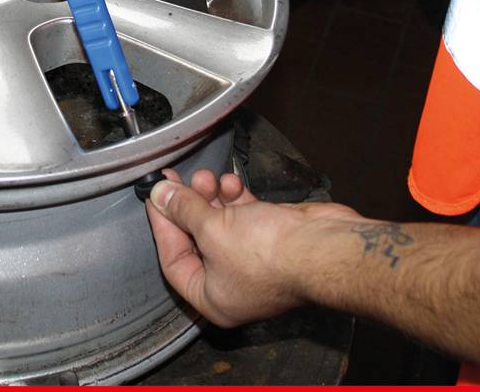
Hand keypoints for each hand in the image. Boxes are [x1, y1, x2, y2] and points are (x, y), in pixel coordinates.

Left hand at [146, 168, 359, 326]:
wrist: (324, 246)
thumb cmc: (271, 256)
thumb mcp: (211, 229)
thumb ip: (182, 209)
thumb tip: (160, 196)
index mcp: (212, 299)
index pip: (172, 260)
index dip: (162, 225)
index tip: (155, 196)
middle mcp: (231, 285)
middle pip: (196, 240)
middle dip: (188, 206)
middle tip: (178, 180)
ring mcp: (253, 263)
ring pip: (219, 224)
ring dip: (211, 197)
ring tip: (208, 178)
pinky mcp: (271, 240)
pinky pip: (242, 216)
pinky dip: (235, 198)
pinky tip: (233, 184)